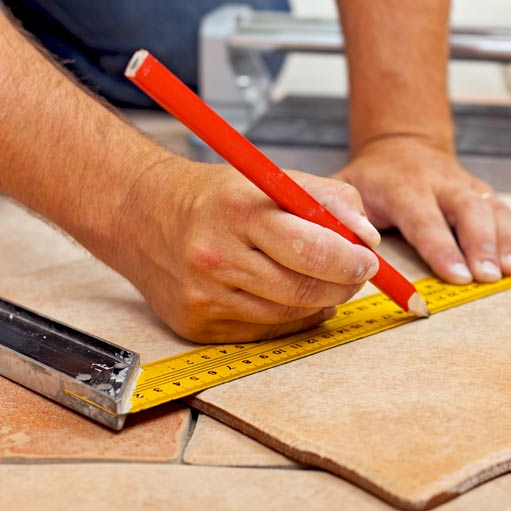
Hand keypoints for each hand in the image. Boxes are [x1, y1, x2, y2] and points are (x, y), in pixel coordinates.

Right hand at [107, 156, 381, 342]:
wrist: (142, 215)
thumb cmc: (215, 196)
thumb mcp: (271, 178)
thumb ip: (328, 198)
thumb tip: (367, 238)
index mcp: (238, 210)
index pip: (310, 247)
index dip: (350, 260)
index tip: (368, 260)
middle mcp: (216, 255)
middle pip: (303, 290)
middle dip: (343, 284)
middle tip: (355, 273)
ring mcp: (203, 296)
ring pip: (288, 316)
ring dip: (318, 302)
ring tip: (319, 279)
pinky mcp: (196, 326)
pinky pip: (263, 332)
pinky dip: (288, 317)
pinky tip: (287, 296)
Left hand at [333, 135, 510, 284]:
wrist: (401, 146)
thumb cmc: (371, 179)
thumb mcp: (345, 187)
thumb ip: (342, 213)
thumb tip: (348, 246)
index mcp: (403, 186)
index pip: (424, 218)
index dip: (441, 247)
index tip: (457, 275)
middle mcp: (439, 183)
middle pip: (467, 209)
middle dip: (481, 243)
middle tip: (489, 276)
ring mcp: (463, 185)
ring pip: (490, 208)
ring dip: (504, 239)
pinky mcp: (480, 191)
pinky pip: (502, 209)